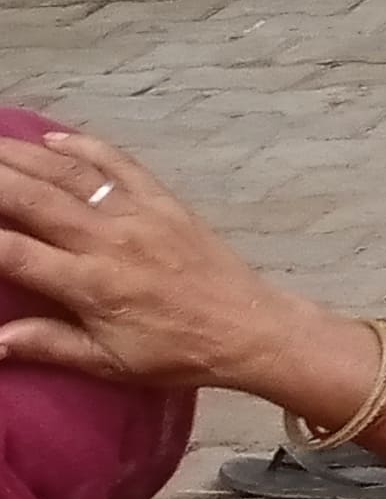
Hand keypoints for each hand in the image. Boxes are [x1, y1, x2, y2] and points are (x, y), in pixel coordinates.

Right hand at [0, 130, 363, 406]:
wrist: (249, 328)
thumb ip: (47, 345)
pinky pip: (120, 164)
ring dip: (23, 154)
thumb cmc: (177, 352)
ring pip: (69, 174)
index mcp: (90, 284)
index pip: (12, 253)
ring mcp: (138, 214)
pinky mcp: (165, 201)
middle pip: (31, 198)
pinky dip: (85, 147)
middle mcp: (109, 240)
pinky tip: (53, 137)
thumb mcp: (109, 361)